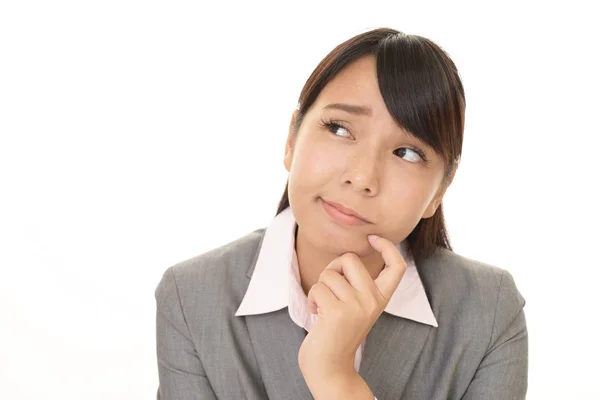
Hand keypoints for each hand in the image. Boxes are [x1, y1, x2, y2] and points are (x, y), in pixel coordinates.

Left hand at [298, 234, 406, 396]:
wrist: (330, 368)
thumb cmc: (336, 332)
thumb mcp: (355, 306)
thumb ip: (357, 285)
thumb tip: (346, 256)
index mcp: (380, 299)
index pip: (397, 266)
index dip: (388, 247)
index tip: (373, 238)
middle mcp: (373, 301)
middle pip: (351, 259)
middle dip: (332, 268)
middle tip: (329, 288)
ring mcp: (357, 307)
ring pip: (329, 274)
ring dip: (319, 288)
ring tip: (322, 307)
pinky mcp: (337, 313)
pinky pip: (317, 288)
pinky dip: (311, 299)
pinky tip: (317, 315)